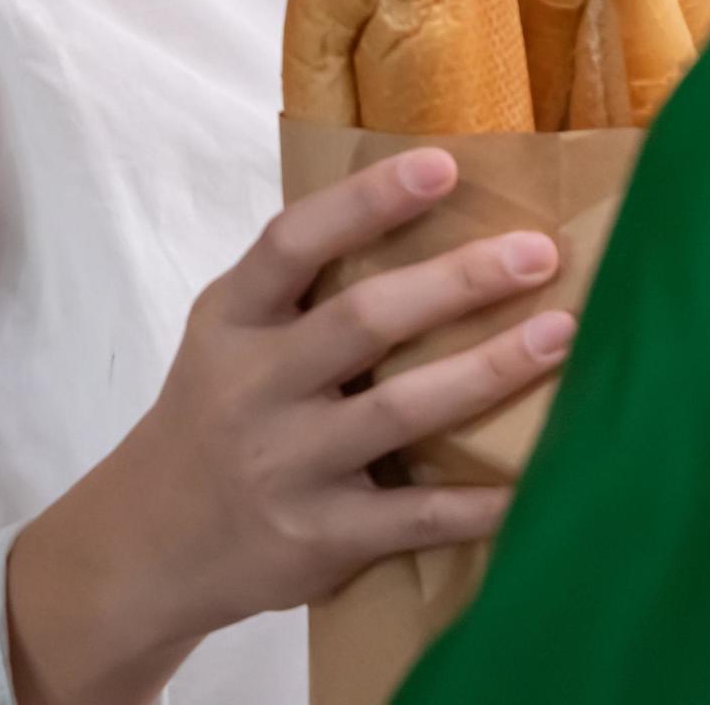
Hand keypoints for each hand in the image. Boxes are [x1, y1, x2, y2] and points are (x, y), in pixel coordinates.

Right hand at [6, 148, 572, 704]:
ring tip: (560, 336)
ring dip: (488, 370)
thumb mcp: (228, 335)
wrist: (149, 544)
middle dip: (457, 283)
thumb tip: (432, 215)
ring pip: (399, 411)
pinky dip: (479, 501)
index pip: (293, 242)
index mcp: (231, 320)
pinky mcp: (316, 538)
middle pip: (362, 321)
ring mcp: (285, 466)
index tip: (444, 166)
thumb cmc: (218, 411)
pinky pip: (413, 516)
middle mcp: (253, 388)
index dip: (367, 200)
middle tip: (539, 253)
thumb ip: (302, 287)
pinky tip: (536, 478)